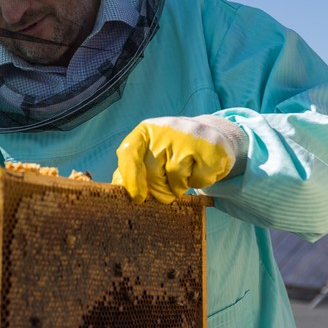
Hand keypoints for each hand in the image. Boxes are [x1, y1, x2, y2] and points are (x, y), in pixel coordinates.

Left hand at [112, 116, 239, 203]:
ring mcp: (189, 137)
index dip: (130, 179)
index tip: (137, 198)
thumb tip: (117, 186)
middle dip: (160, 189)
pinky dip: (200, 182)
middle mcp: (165, 130)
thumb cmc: (172, 149)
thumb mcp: (150, 152)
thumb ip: (132, 168)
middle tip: (168, 185)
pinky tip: (201, 169)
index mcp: (145, 130)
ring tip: (186, 173)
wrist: (211, 135)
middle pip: (153, 173)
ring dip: (180, 187)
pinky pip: (199, 181)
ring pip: (176, 180)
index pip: (129, 153)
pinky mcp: (211, 149)